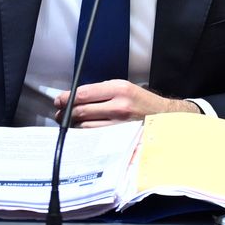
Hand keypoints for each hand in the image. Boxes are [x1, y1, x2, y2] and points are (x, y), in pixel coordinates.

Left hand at [53, 80, 199, 127]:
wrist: (164, 116)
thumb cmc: (141, 101)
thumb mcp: (124, 87)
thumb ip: (101, 91)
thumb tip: (75, 96)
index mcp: (118, 88)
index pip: (84, 93)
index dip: (67, 98)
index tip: (59, 100)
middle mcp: (119, 106)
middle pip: (82, 110)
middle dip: (66, 112)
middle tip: (59, 113)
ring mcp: (120, 124)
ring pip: (87, 125)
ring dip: (74, 124)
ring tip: (68, 122)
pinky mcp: (121, 137)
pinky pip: (96, 136)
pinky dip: (85, 134)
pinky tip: (81, 131)